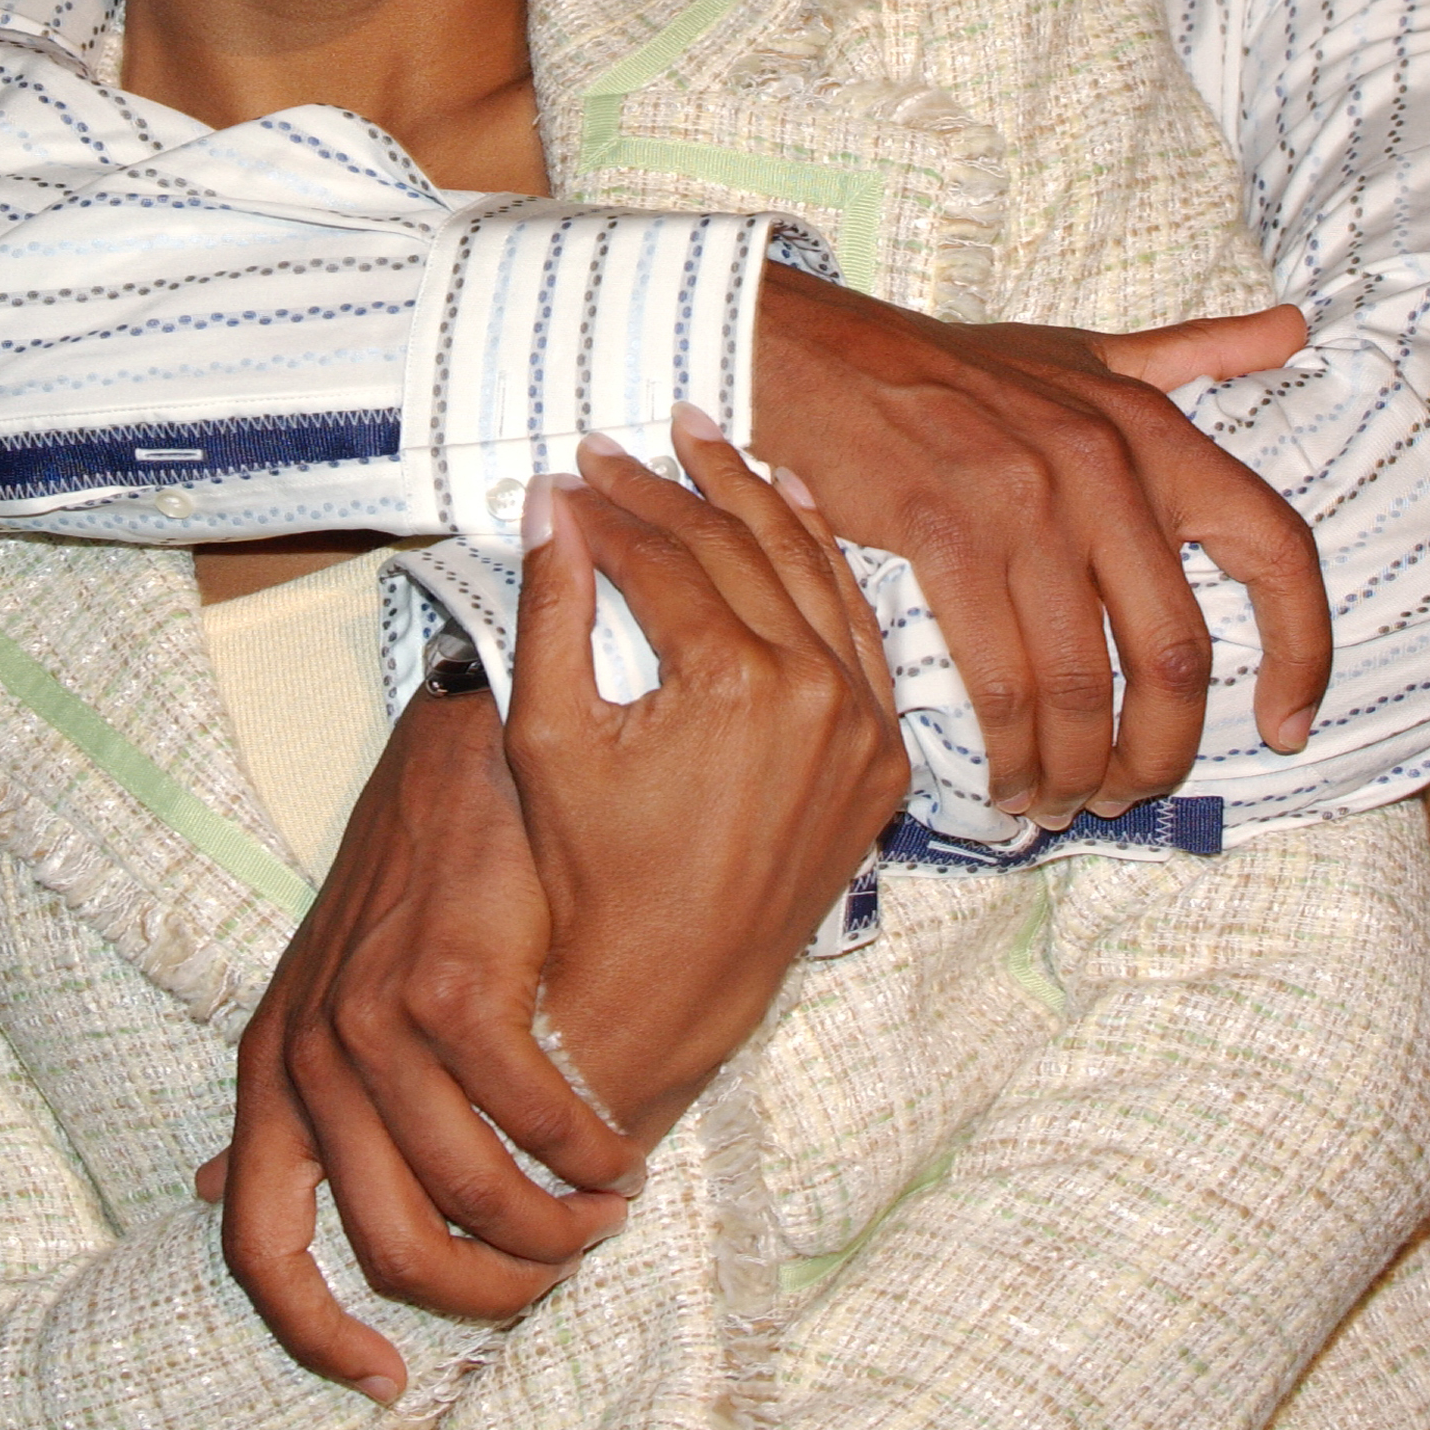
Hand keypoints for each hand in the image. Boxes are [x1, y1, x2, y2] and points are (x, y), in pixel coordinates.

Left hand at [211, 680, 643, 1395]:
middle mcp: (305, 1055)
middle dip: (487, 1284)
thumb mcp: (322, 988)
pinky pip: (530, 1116)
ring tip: (609, 1206)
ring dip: (555, 1224)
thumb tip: (213, 1190)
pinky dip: (587, 1152)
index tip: (381, 1381)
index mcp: (270, 1069)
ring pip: (469, 1190)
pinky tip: (620, 1149)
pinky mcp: (446, 985)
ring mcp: (369, 1021)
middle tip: (557, 1270)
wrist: (462, 744)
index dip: (313, 1332)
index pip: (258, 1247)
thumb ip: (286, 1094)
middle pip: (390, 1242)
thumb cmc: (411, 874)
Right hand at [509, 418, 909, 1143]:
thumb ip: (550, 609)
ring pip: (811, 572)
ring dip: (756, 498)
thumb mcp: (550, 738)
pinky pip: (859, 631)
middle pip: (740, 551)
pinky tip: (791, 507)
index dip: (607, 508)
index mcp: (737, 683)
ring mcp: (864, 724)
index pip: (666, 559)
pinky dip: (823, 563)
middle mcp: (820, 692)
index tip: (567, 472)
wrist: (665, 987)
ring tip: (706, 441)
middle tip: (623, 443)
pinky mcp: (884, 754)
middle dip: (672, 488)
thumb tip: (546, 502)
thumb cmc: (591, 871)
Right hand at [751, 263, 1326, 826]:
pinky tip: (1006, 778)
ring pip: (1085, 683)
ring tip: (1062, 802)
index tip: (1287, 727)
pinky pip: (1000, 681)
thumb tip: (1294, 329)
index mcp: (1156, 430)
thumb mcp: (1090, 352)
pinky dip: (1011, 752)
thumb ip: (1196, 352)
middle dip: (1164, 751)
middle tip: (1135, 793)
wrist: (828, 357)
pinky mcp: (945, 538)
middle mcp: (1105, 466)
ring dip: (1079, 769)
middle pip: (1176, 654)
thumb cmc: (963, 369)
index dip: (1303, 652)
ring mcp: (1025, 503)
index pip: (1276, 547)